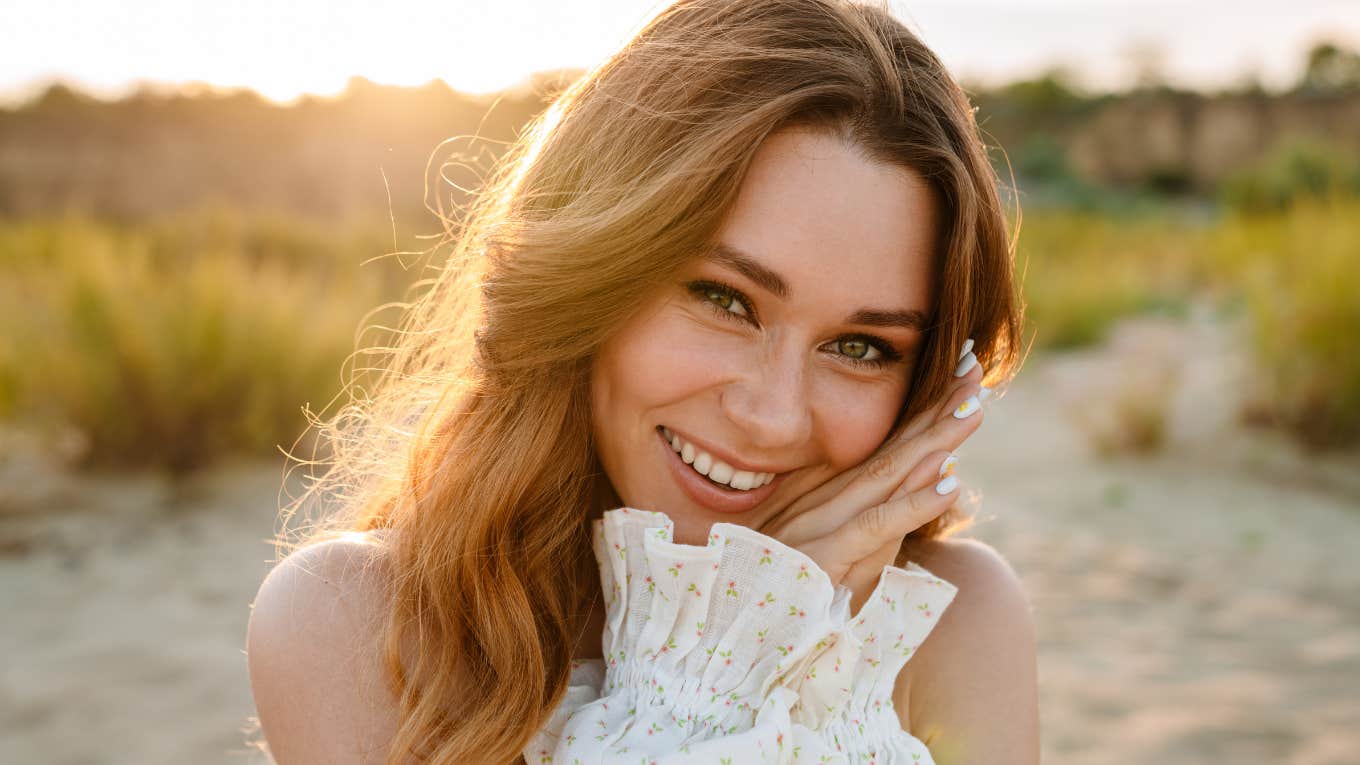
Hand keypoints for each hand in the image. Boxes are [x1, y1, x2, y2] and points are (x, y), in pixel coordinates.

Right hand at [759, 339, 989, 611]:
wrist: (724, 636)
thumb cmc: (779, 602)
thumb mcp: (833, 561)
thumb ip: (877, 533)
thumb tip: (934, 484)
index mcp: (823, 495)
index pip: (883, 444)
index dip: (922, 408)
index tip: (959, 375)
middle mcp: (822, 500)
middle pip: (891, 448)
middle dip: (935, 407)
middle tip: (975, 368)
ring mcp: (820, 525)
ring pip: (887, 475)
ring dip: (933, 440)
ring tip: (972, 408)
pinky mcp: (823, 558)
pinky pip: (874, 526)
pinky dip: (913, 506)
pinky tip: (948, 484)